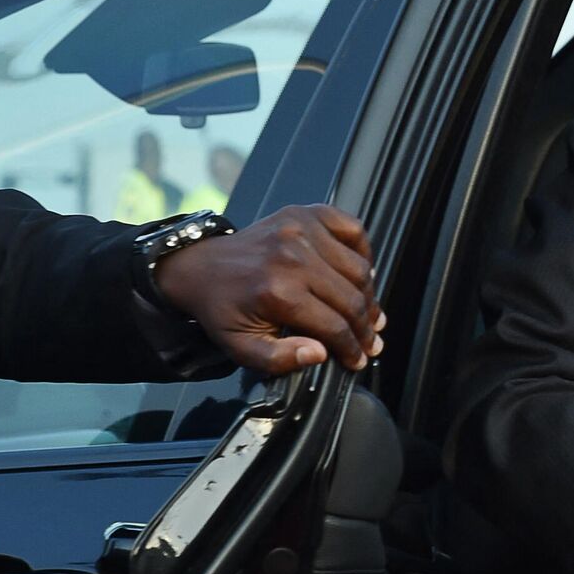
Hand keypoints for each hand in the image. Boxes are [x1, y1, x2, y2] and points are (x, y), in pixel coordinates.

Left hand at [154, 204, 383, 375]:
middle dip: (366, 326)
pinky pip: (353, 229)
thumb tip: (320, 353)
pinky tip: (362, 270)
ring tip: (369, 312)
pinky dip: (364, 251)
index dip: (352, 348)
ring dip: (369, 294)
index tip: (359, 358)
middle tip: (371, 340)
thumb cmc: (223, 309)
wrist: (201, 267)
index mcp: (278, 293)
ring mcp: (302, 231)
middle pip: (352, 299)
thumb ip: (279, 359)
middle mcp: (293, 259)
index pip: (334, 326)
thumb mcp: (240, 347)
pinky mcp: (306, 214)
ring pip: (358, 269)